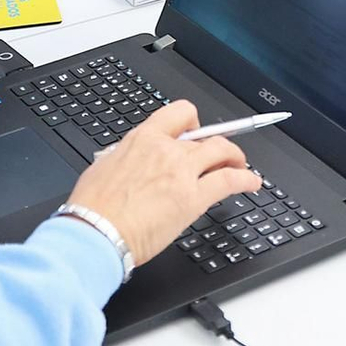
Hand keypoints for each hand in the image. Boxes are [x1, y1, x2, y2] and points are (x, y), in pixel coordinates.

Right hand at [66, 98, 261, 264]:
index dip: (193, 122)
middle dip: (216, 143)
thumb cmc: (93, 208)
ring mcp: (182, 172)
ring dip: (235, 157)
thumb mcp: (104, 168)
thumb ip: (126, 159)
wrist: (96, 231)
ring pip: (221, 151)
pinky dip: (246, 179)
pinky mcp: (193, 197)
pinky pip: (229, 180)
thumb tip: (130, 162)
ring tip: (242, 166)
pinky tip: (252, 183)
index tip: (196, 130)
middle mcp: (165, 149)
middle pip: (204, 135)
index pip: (178, 114)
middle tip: (221, 154)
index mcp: (141, 139)